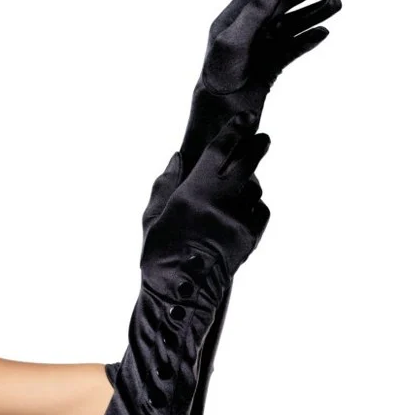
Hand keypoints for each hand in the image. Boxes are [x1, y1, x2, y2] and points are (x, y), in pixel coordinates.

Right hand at [142, 112, 269, 280]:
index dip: (235, 131)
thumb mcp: (151, 218)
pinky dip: (255, 207)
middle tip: (262, 137)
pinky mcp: (250, 240)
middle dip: (257, 146)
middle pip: (247, 163)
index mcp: (192, 195)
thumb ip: (164, 184)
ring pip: (255, 190)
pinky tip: (243, 211)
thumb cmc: (159, 256)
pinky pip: (260, 212)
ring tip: (239, 188)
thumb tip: (178, 157)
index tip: (245, 119)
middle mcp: (219, 204)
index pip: (219, 152)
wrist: (181, 296)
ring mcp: (238, 222)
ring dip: (250, 183)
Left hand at [180, 0, 340, 171]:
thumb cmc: (219, 79)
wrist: (220, 114)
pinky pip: (293, 49)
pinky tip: (323, 32)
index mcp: (233, 19)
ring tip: (337, 3)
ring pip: (291, 24)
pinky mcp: (270, 68)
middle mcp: (248, 31)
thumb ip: (251, 15)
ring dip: (313, 12)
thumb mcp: (232, 43)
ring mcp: (260, 49)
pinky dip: (308, 39)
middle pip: (281, 2)